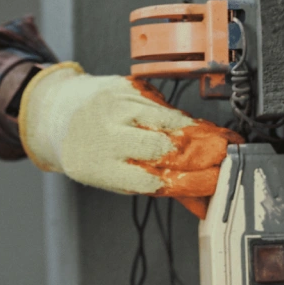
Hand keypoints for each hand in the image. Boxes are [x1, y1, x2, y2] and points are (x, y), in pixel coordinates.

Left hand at [18, 62, 243, 217]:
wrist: (59, 113)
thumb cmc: (89, 153)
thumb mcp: (112, 178)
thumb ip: (152, 185)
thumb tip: (198, 197)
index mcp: (100, 167)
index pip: (152, 178)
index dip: (188, 182)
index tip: (213, 182)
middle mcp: (106, 134)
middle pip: (164, 146)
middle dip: (199, 154)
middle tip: (224, 158)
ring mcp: (116, 107)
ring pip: (169, 120)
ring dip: (198, 133)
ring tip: (218, 142)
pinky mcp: (127, 87)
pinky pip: (163, 103)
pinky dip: (180, 117)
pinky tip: (192, 125)